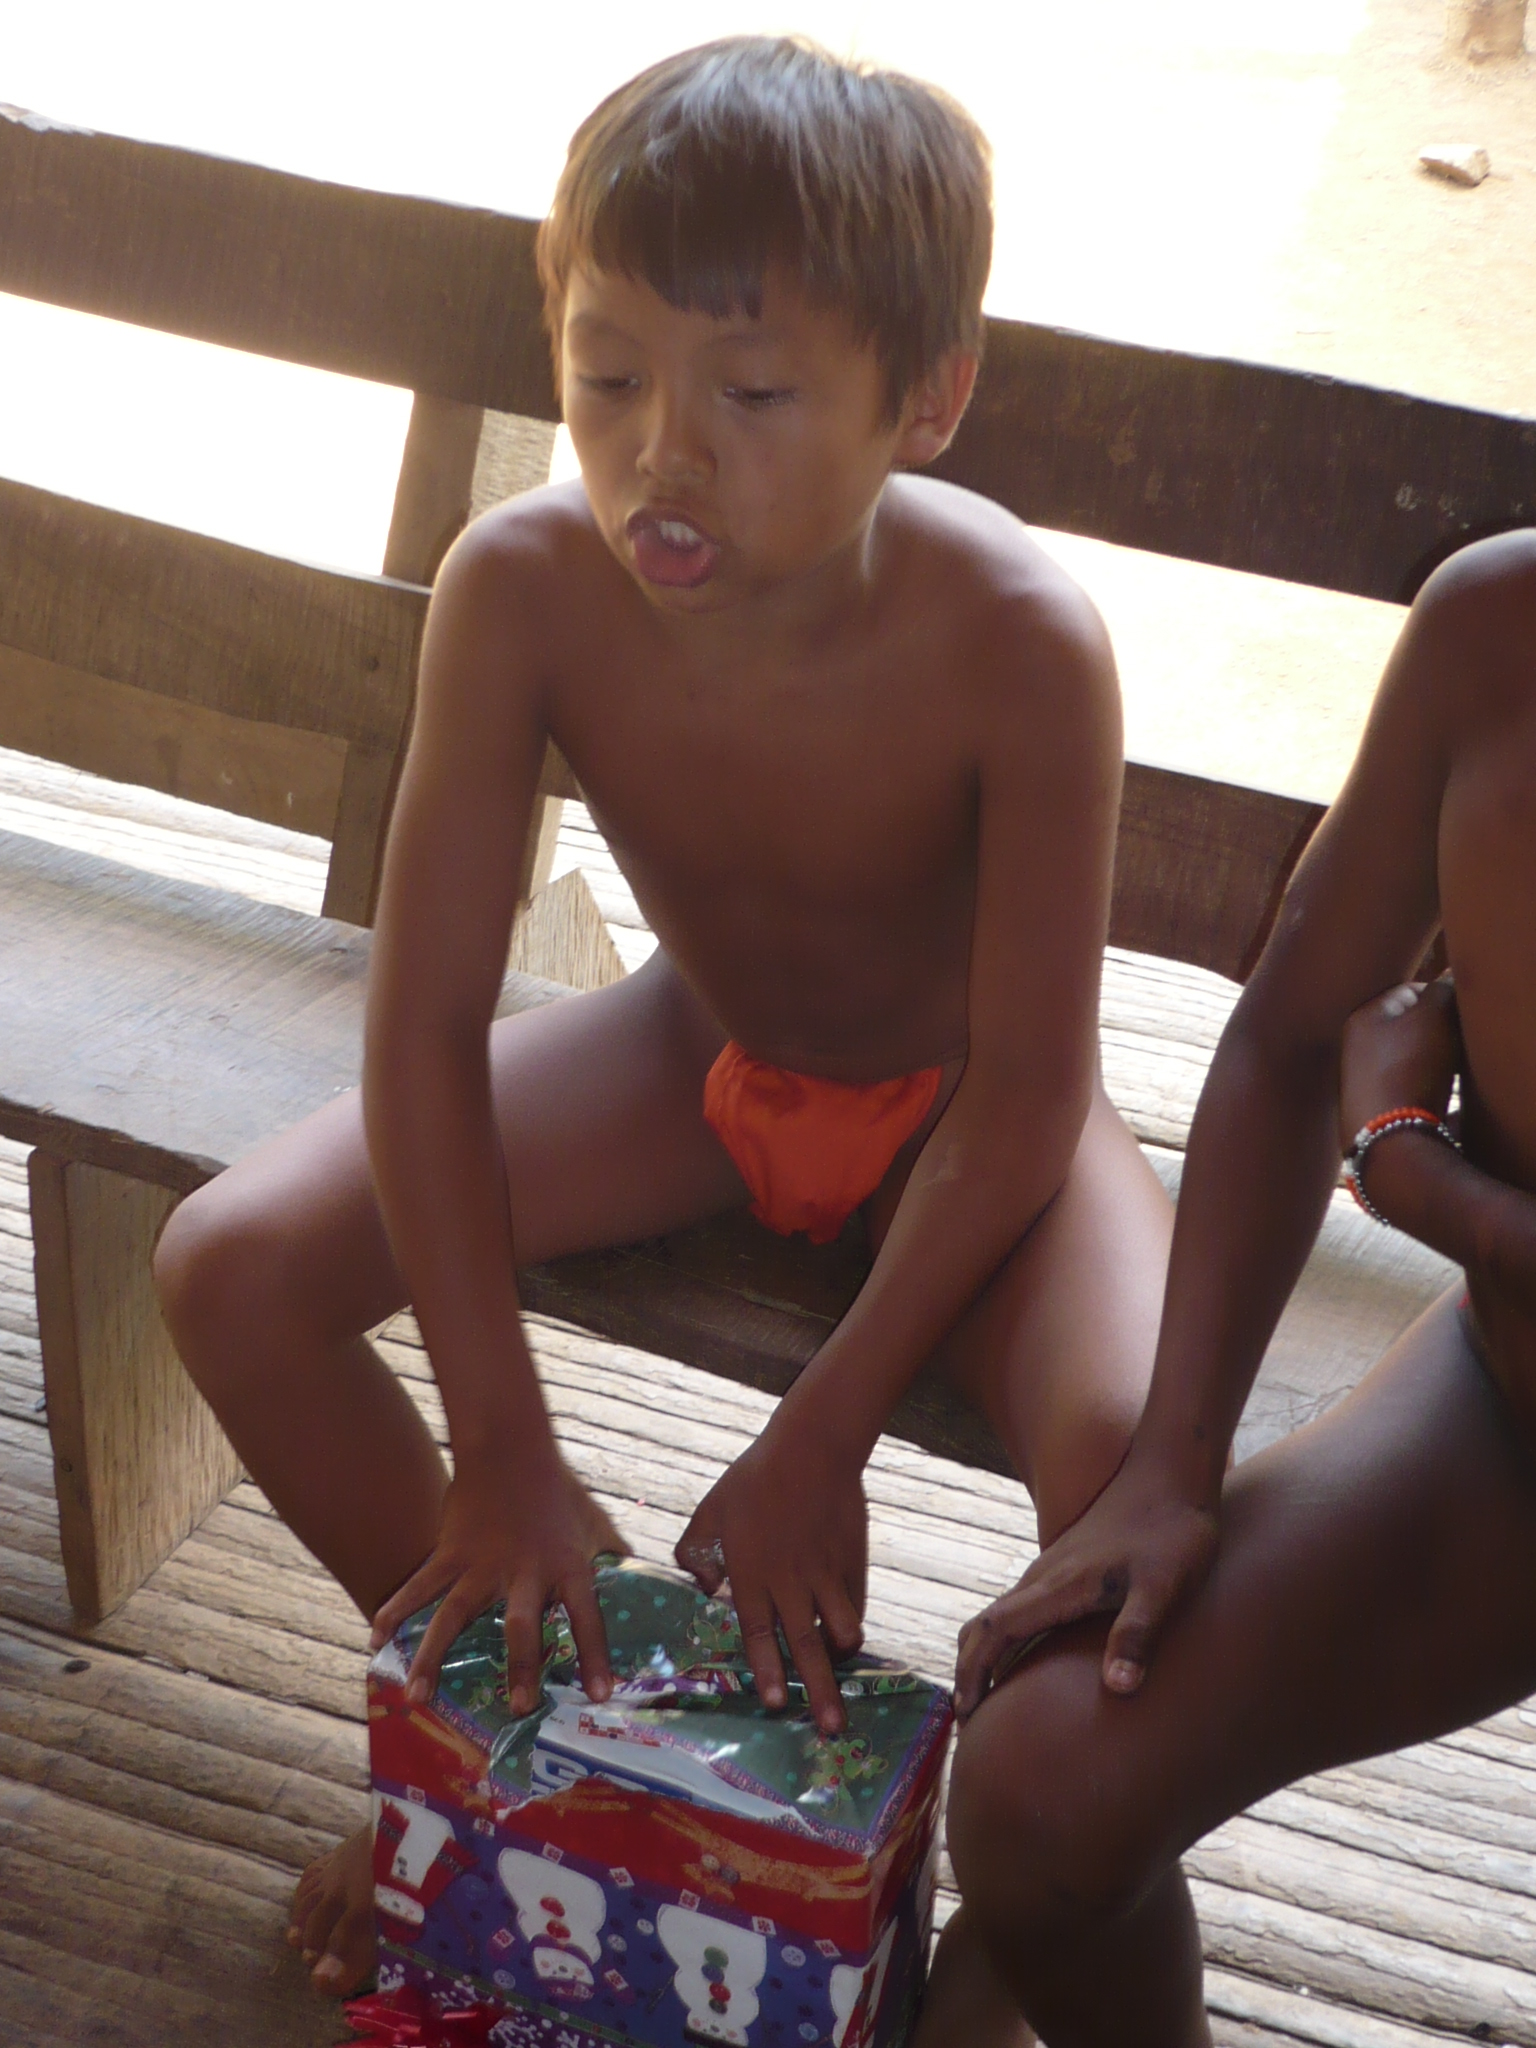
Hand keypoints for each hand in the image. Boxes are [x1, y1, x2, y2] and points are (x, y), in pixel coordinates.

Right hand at [370, 1438, 625, 1715]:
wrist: (510, 1448)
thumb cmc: (558, 1490)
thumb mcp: (595, 1522)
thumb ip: (615, 1555)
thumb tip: (645, 1581)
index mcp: (567, 1566)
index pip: (588, 1616)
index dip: (595, 1655)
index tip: (601, 1694)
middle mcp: (524, 1571)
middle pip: (522, 1626)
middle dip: (522, 1668)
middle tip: (519, 1707)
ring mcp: (481, 1564)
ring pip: (452, 1616)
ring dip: (432, 1658)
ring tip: (417, 1697)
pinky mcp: (449, 1553)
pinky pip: (419, 1587)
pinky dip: (395, 1612)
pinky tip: (377, 1641)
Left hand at [675, 1422, 866, 1734]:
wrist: (812, 1448)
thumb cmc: (753, 1479)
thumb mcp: (709, 1512)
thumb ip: (696, 1553)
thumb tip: (702, 1588)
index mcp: (753, 1573)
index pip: (760, 1633)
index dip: (768, 1671)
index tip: (774, 1704)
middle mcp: (792, 1582)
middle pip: (808, 1646)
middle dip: (819, 1691)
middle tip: (831, 1728)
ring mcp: (826, 1574)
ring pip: (842, 1628)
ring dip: (841, 1657)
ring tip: (843, 1683)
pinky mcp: (852, 1562)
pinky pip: (855, 1603)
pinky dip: (851, 1621)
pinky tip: (848, 1635)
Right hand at [954, 1449, 1217, 1717]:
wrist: (1172, 1473)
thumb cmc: (1173, 1531)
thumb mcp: (1164, 1586)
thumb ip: (1137, 1633)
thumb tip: (1119, 1688)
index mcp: (1059, 1585)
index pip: (994, 1631)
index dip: (974, 1672)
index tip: (967, 1713)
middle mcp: (1045, 1576)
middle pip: (986, 1625)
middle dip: (970, 1670)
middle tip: (970, 1719)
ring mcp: (1054, 1568)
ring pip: (1002, 1614)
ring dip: (987, 1654)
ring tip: (993, 1699)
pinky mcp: (1069, 1566)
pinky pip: (1022, 1606)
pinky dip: (1009, 1638)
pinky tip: (1032, 1658)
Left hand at [1339, 974, 1459, 1146]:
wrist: (1390, 1138)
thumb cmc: (1409, 1068)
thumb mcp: (1432, 1018)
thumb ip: (1443, 991)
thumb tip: (1450, 979)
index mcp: (1362, 1016)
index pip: (1407, 991)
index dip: (1439, 996)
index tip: (1459, 1010)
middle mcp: (1354, 1045)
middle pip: (1405, 1025)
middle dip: (1435, 1028)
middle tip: (1458, 1038)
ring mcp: (1359, 1078)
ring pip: (1405, 1055)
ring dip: (1431, 1058)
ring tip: (1450, 1067)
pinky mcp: (1372, 1108)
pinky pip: (1404, 1084)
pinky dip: (1422, 1084)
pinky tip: (1435, 1092)